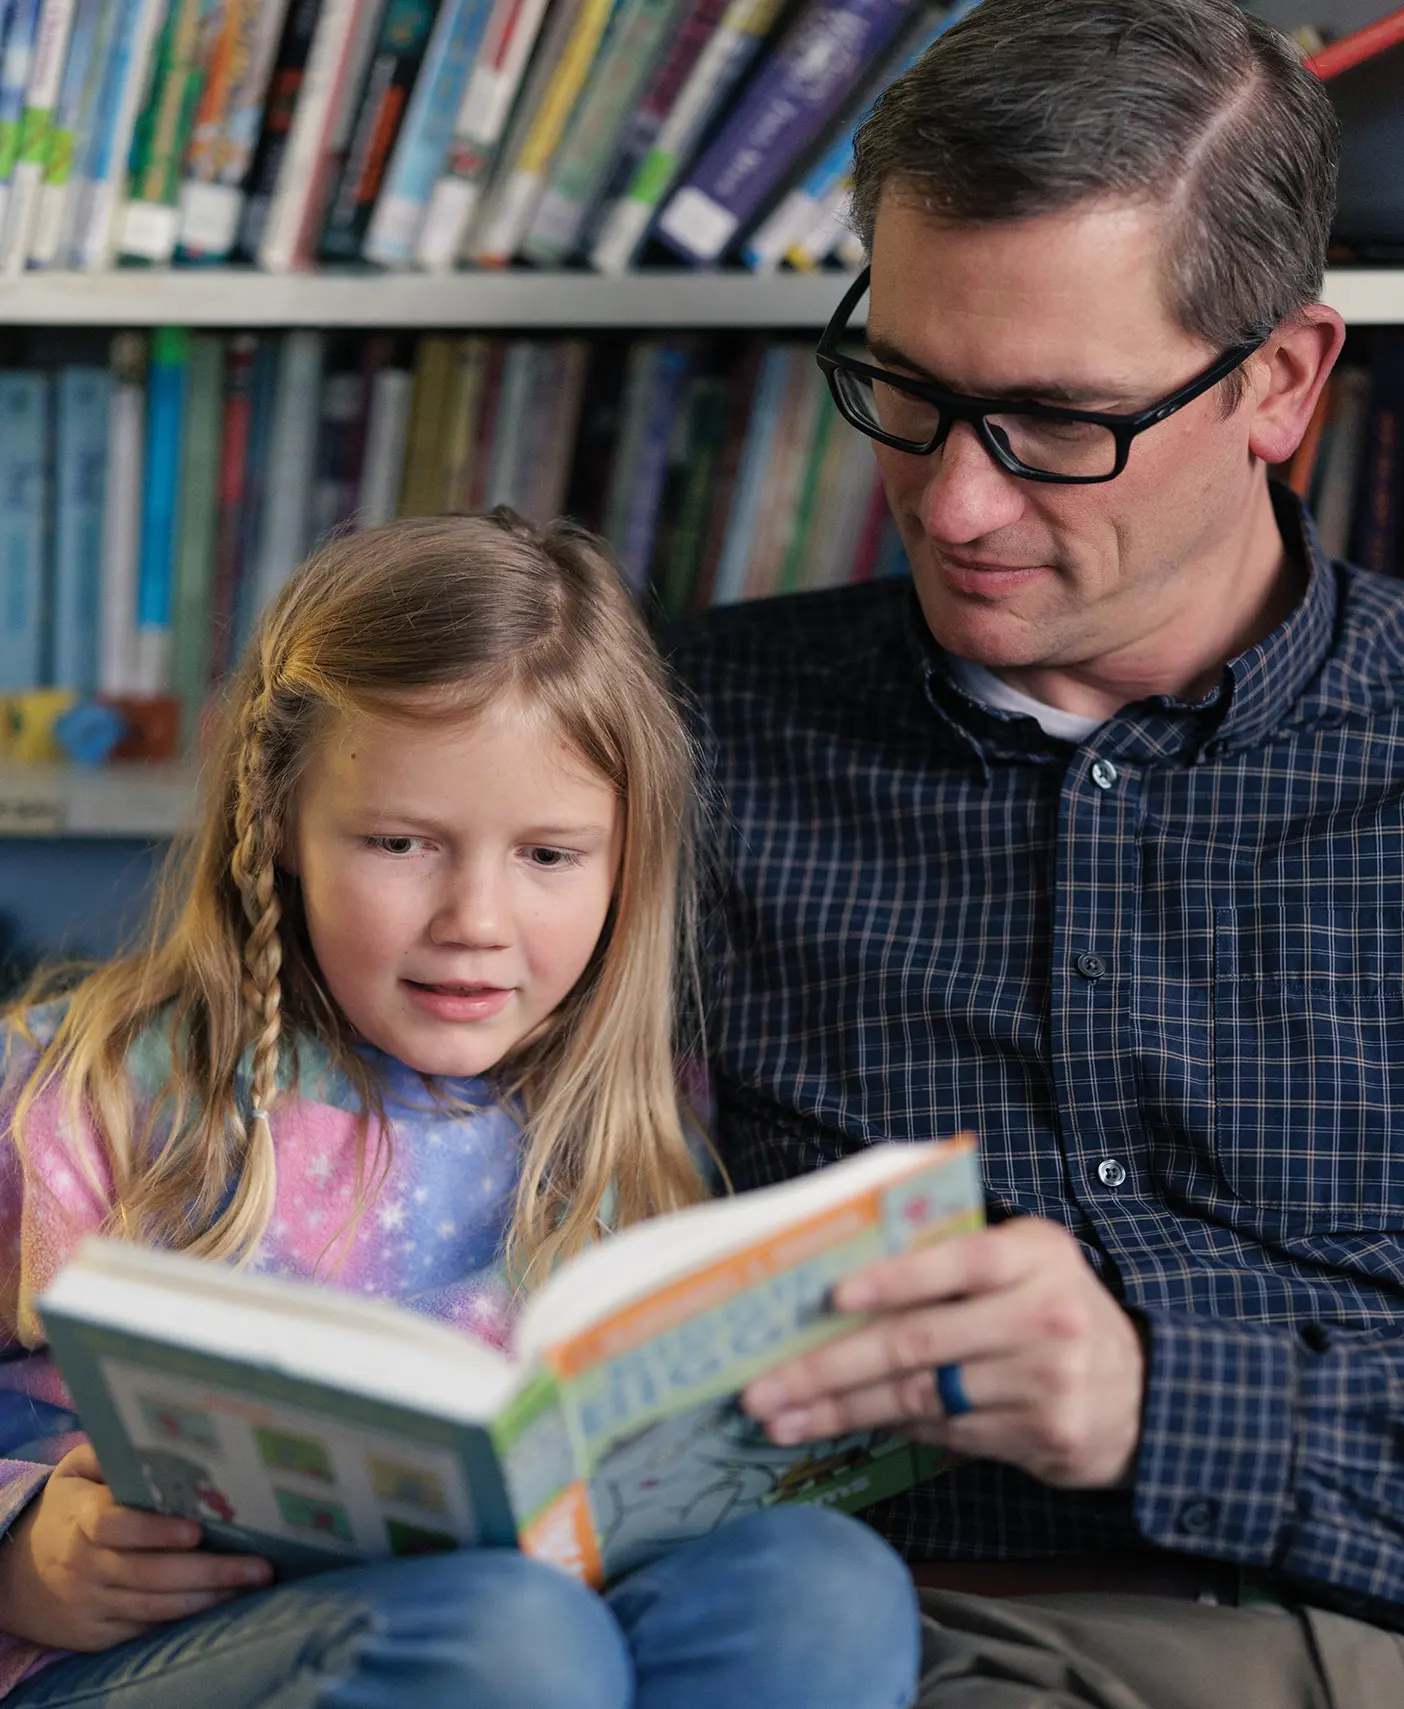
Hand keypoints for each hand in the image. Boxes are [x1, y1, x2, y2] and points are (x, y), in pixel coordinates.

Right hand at [0, 1444, 271, 1650]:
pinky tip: (221, 1605)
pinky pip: (144, 1629)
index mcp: (79, 1519)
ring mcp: (90, 1604)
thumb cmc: (64, 1510)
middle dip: (208, 1571)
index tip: (196, 1530)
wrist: (14, 1575)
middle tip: (258, 1566)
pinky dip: (183, 1620)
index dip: (155, 1531)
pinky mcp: (96, 1635)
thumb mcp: (74, 1472)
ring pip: (153, 1607)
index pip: (114, 1526)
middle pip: (148, 1574)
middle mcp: (84, 1565)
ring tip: (252, 1585)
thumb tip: (155, 1429)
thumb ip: (109, 1452)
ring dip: (206, 1599)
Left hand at [742, 1217, 1145, 1489]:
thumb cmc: (1053, 1308)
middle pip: (917, 1343)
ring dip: (840, 1411)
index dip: (892, 1279)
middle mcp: (1043, 1315)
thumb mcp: (1025, 1262)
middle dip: (828, 1367)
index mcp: (1033, 1255)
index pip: (954, 1261)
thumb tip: (846, 1280)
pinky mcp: (1042, 1435)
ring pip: (920, 1396)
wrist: (1145, 1391)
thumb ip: (955, 1258)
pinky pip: (945, 1431)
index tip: (828, 1297)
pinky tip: (841, 1427)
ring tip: (780, 1420)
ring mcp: (1045, 1381)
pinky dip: (888, 1428)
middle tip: (764, 1388)